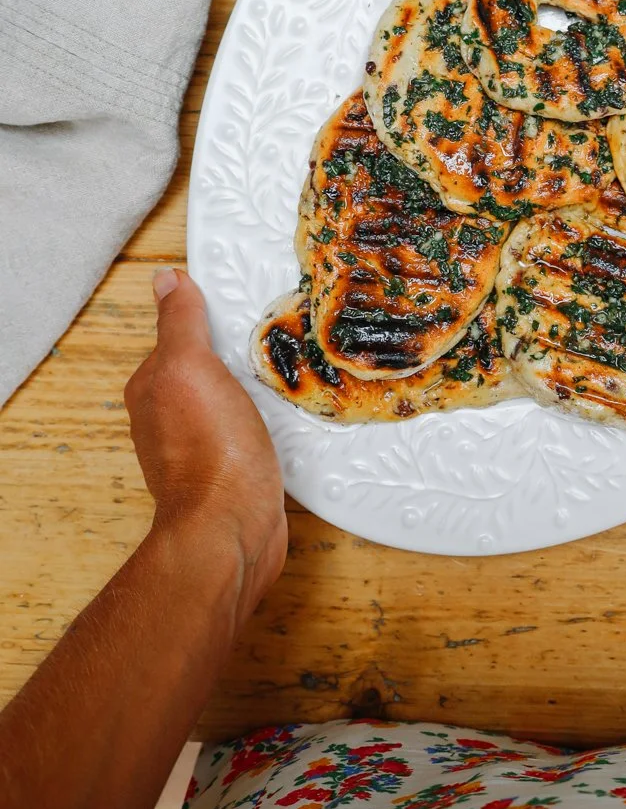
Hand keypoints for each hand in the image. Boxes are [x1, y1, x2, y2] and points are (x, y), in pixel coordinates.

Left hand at [125, 269, 286, 623]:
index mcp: (152, 388)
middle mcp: (169, 418)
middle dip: (237, 351)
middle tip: (275, 332)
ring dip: (257, 385)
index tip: (243, 302)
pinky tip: (287, 412)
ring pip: (231, 397)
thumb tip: (166, 280)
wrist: (233, 528)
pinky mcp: (234, 468)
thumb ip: (179, 323)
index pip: (179, 334)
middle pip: (208, 366)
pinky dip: (268, 415)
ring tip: (289, 367)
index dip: (210, 316)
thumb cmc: (210, 452)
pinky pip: (252, 426)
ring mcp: (202, 445)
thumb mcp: (189, 367)